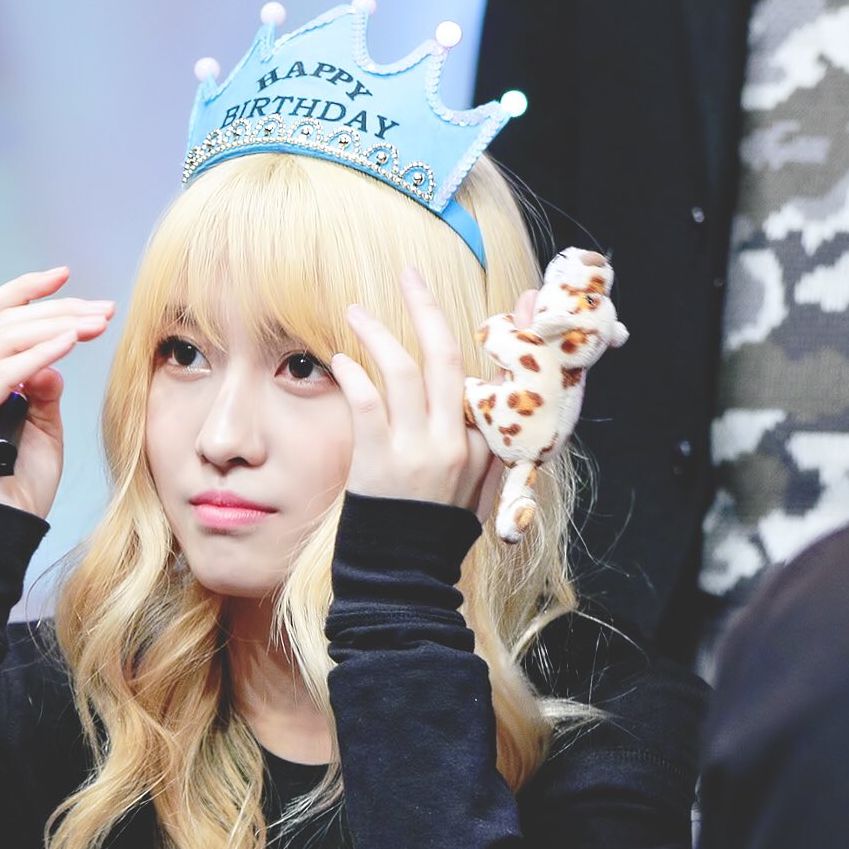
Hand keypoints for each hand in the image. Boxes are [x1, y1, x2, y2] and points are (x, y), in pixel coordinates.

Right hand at [0, 267, 113, 518]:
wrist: (1, 536)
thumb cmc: (22, 488)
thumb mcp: (44, 429)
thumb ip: (45, 390)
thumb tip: (54, 358)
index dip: (25, 291)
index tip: (65, 275)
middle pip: (2, 322)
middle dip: (56, 309)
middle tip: (102, 310)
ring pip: (3, 340)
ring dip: (55, 326)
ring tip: (95, 323)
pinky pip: (3, 374)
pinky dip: (38, 354)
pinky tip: (69, 345)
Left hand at [329, 267, 505, 510]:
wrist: (405, 572)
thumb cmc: (435, 525)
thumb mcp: (478, 481)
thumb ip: (484, 432)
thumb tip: (480, 389)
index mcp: (487, 443)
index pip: (496, 372)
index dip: (502, 329)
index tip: (509, 297)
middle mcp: (457, 441)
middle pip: (445, 354)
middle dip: (425, 307)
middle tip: (408, 275)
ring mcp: (418, 451)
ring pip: (403, 370)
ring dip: (377, 333)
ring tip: (356, 312)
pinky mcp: (380, 461)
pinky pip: (366, 402)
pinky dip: (352, 375)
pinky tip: (339, 361)